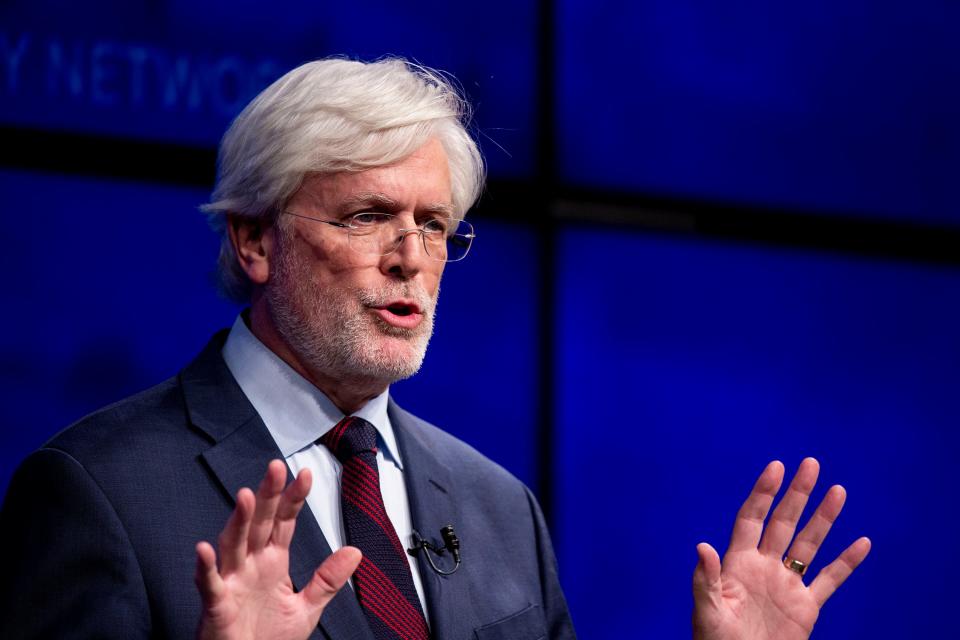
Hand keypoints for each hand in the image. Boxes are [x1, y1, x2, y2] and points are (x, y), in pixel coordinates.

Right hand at [194, 460, 361, 639]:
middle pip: (259, 523)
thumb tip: (355, 551)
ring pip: (233, 545)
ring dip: (238, 521)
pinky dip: (206, 567)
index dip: (293, 498)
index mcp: (272, 562)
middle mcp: (250, 565)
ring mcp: (232, 582)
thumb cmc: (267, 639)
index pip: (284, 522)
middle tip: (275, 468)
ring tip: (246, 496)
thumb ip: (327, 579)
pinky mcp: (217, 605)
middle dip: (267, 496)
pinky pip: (210, 584)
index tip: (305, 474)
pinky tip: (204, 549)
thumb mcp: (306, 608)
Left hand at [692, 458, 870, 639]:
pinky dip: (846, 563)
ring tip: (838, 490)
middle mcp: (764, 566)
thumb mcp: (707, 611)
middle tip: (811, 463)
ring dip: (824, 518)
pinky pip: (830, 580)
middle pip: (784, 522)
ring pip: (809, 544)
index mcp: (738, 563)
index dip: (764, 493)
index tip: (777, 467)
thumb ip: (706, 579)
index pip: (752, 518)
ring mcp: (786, 585)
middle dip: (797, 494)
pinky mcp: (806, 607)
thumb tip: (702, 545)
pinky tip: (862, 543)